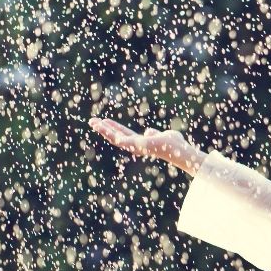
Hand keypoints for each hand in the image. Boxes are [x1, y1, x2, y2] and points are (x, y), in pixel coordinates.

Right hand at [88, 118, 204, 173]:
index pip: (124, 134)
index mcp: (140, 143)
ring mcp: (134, 146)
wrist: (178, 150)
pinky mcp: (134, 145)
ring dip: (103, 130)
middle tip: (92, 121)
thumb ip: (153, 134)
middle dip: (104, 129)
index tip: (104, 121)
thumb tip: (148, 131)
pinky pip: (119, 138)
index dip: (114, 128)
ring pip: (114, 138)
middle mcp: (135, 146)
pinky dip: (108, 132)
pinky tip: (101, 125)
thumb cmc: (174, 144)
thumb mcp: (162, 135)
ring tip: (92, 122)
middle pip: (116, 136)